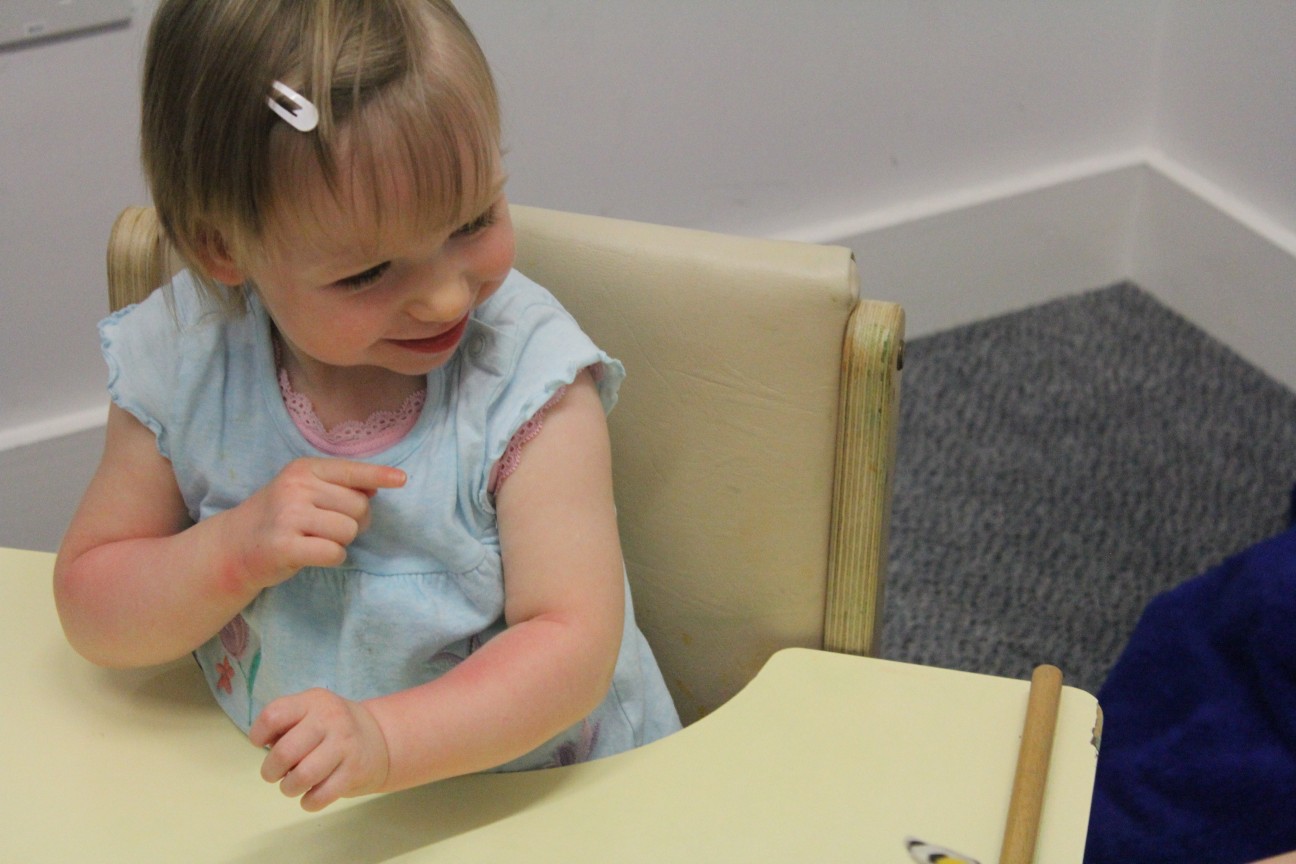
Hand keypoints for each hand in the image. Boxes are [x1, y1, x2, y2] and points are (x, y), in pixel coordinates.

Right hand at [222, 458, 405, 590]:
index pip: (351, 471)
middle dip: (355, 521)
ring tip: (315, 539)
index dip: (379, 475)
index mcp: (304, 469)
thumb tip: (376, 486)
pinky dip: (331, 557)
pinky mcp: (284, 546)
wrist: (235, 545)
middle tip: (327, 526)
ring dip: (341, 541)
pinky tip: (311, 553)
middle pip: (359, 506)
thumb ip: (338, 485)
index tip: (402, 479)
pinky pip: (335, 553)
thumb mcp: (304, 490)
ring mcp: (288, 516)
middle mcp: (296, 488)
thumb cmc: (280, 516)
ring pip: (349, 531)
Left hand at [250, 688, 390, 810]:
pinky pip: (321, 796)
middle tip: (274, 774)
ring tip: (291, 786)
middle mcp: (331, 719)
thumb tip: (264, 746)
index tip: (261, 744)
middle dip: (270, 770)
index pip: (274, 715)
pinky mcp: (355, 771)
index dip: (258, 734)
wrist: (380, 738)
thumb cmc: (331, 728)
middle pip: (284, 752)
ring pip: (302, 776)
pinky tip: (309, 796)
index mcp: (314, 701)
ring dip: (288, 788)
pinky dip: (308, 802)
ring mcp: (345, 745)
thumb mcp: (311, 712)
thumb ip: (285, 724)